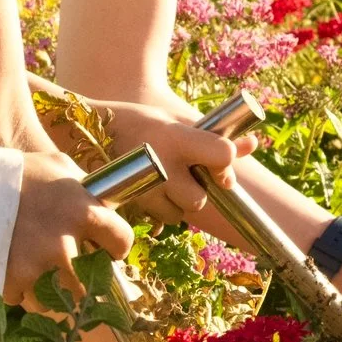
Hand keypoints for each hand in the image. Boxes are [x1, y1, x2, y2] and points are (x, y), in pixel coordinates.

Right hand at [4, 150, 133, 306]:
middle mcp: (64, 244)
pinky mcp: (10, 283)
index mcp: (83, 212)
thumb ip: (85, 188)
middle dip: (85, 279)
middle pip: (92, 283)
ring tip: (42, 274)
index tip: (108, 249)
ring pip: (59, 300)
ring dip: (53, 292)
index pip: (121, 241)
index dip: (116, 247)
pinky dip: (22, 293)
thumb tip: (106, 202)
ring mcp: (36, 267)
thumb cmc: (15, 173)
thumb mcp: (59, 167)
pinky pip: (25, 301)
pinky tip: (16, 272)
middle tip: (75, 271)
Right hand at [96, 96, 257, 225]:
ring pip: (183, 211)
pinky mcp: (130, 202)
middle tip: (188, 173)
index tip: (219, 161)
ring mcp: (143, 187)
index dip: (225, 162)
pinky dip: (165, 208)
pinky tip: (155, 190)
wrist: (88, 131)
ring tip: (168, 179)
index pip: (222, 155)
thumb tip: (254, 143)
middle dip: (200, 189)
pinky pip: (164, 218)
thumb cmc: (144, 124)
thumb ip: (217, 138)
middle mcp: (160, 164)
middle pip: (201, 198)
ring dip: (182, 200)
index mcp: (176, 137)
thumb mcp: (179, 123)